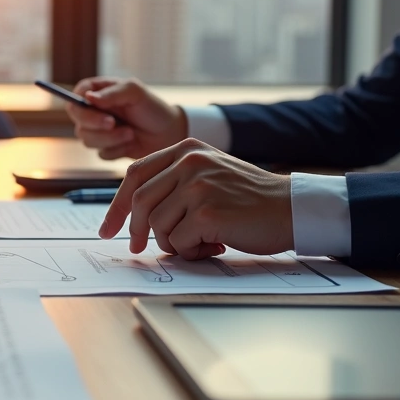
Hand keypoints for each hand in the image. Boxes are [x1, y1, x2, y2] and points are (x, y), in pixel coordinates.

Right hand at [66, 77, 186, 159]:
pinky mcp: (106, 148)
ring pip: (87, 139)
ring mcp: (99, 131)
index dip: (80, 106)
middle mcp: (94, 112)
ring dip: (110, 139)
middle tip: (114, 123)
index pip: (74, 99)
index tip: (96, 109)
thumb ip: (112, 93)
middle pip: (78, 121)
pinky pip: (101, 154)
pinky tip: (130, 143)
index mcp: (98, 93)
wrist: (169, 133)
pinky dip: (116, 150)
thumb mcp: (135, 93)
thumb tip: (87, 97)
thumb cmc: (152, 108)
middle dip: (96, 124)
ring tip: (130, 133)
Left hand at [99, 138, 293, 259]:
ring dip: (174, 243)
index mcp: (185, 148)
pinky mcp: (206, 211)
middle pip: (140, 202)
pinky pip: (178, 241)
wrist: (290, 208)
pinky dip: (191, 251)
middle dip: (135, 230)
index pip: (135, 175)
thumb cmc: (248, 199)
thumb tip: (133, 213)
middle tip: (136, 248)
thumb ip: (173, 182)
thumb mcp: (208, 174)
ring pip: (157, 225)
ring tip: (201, 241)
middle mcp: (189, 161)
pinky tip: (215, 244)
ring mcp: (197, 185)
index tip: (108, 228)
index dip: (117, 205)